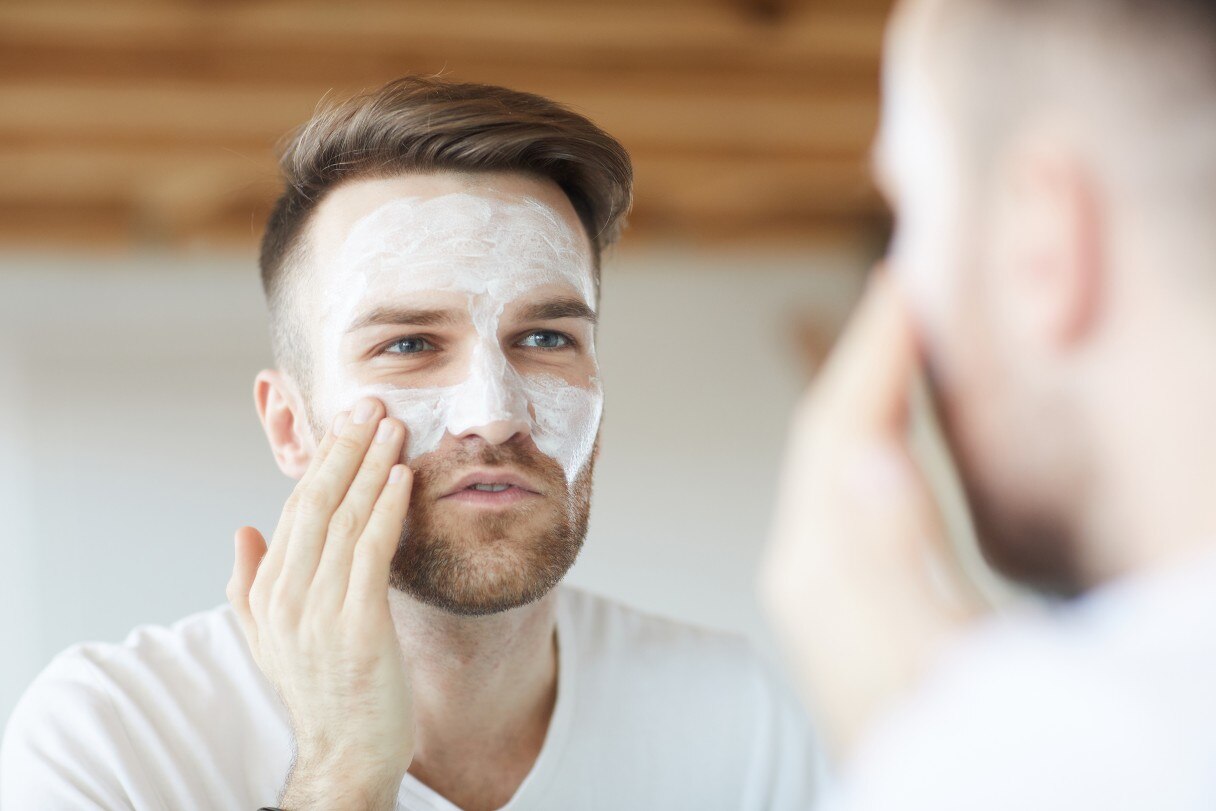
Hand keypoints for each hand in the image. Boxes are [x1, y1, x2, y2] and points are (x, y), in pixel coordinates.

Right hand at [227, 397, 413, 809]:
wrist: (348, 752)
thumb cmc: (323, 690)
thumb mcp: (270, 637)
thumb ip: (251, 582)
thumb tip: (244, 528)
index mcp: (267, 592)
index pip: (294, 509)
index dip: (323, 460)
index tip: (346, 422)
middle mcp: (285, 596)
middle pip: (316, 502)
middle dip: (345, 447)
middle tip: (370, 404)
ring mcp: (318, 611)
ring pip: (344, 518)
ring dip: (371, 465)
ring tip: (393, 425)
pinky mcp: (357, 624)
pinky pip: (372, 550)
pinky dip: (386, 508)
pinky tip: (401, 476)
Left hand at [760, 273, 983, 759]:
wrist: (939, 798)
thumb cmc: (954, 747)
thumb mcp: (933, 659)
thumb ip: (894, 562)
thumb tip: (868, 456)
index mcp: (824, 569)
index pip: (842, 427)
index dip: (875, 347)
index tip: (906, 275)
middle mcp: (809, 565)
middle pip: (829, 429)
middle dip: (867, 350)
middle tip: (909, 279)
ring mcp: (821, 581)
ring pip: (837, 452)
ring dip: (871, 383)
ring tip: (908, 329)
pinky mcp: (844, 594)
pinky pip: (850, 485)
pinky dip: (876, 432)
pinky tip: (902, 420)